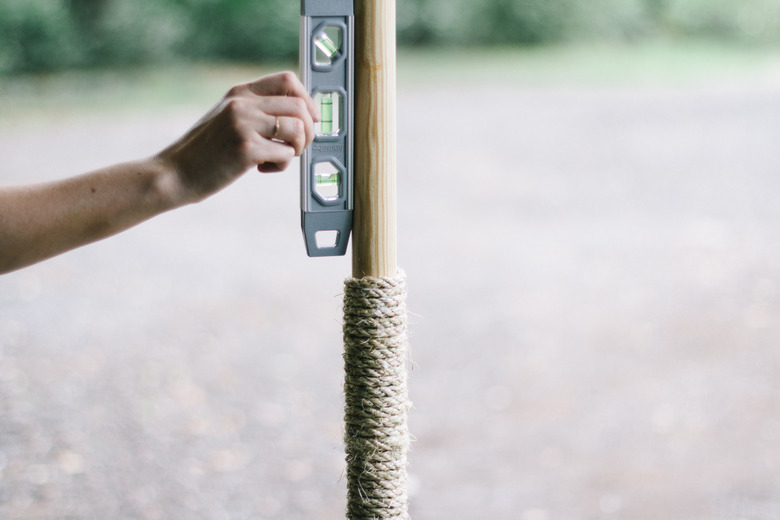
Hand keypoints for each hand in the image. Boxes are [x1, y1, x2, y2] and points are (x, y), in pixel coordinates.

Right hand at [157, 71, 319, 203]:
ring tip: (277, 158)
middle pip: (300, 107)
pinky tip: (262, 169)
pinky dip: (281, 165)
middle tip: (295, 147)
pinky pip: (286, 154)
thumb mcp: (226, 118)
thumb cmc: (203, 152)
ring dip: (297, 148)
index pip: (288, 80)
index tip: (310, 119)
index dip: (307, 100)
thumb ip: (256, 111)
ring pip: (298, 129)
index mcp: (239, 93)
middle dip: (308, 131)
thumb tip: (299, 115)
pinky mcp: (246, 150)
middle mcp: (242, 104)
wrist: (173, 173)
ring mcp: (243, 125)